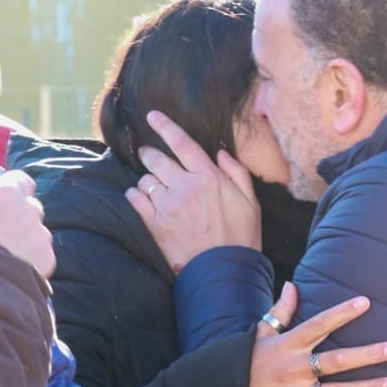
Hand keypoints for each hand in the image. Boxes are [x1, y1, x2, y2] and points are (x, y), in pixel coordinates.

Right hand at [0, 170, 54, 277]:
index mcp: (5, 194)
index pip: (19, 180)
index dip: (14, 190)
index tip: (5, 201)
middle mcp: (29, 209)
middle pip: (31, 207)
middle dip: (21, 218)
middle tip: (4, 235)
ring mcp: (42, 234)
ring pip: (39, 233)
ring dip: (28, 241)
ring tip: (9, 260)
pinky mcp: (49, 257)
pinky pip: (42, 256)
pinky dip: (34, 262)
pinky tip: (17, 273)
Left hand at [124, 109, 260, 273]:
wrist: (222, 271)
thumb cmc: (241, 237)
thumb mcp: (251, 203)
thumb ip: (237, 174)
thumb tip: (220, 153)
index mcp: (209, 177)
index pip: (182, 143)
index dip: (165, 126)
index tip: (152, 115)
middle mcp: (185, 186)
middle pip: (157, 158)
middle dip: (151, 154)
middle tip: (150, 156)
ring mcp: (167, 205)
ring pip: (145, 179)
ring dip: (148, 180)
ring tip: (155, 187)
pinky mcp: (154, 223)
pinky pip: (135, 199)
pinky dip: (136, 196)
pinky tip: (143, 199)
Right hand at [250, 282, 386, 386]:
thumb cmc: (245, 363)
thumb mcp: (260, 334)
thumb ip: (280, 311)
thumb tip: (292, 285)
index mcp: (288, 346)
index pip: (319, 325)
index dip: (341, 313)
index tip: (365, 303)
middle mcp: (295, 371)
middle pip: (337, 361)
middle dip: (367, 355)